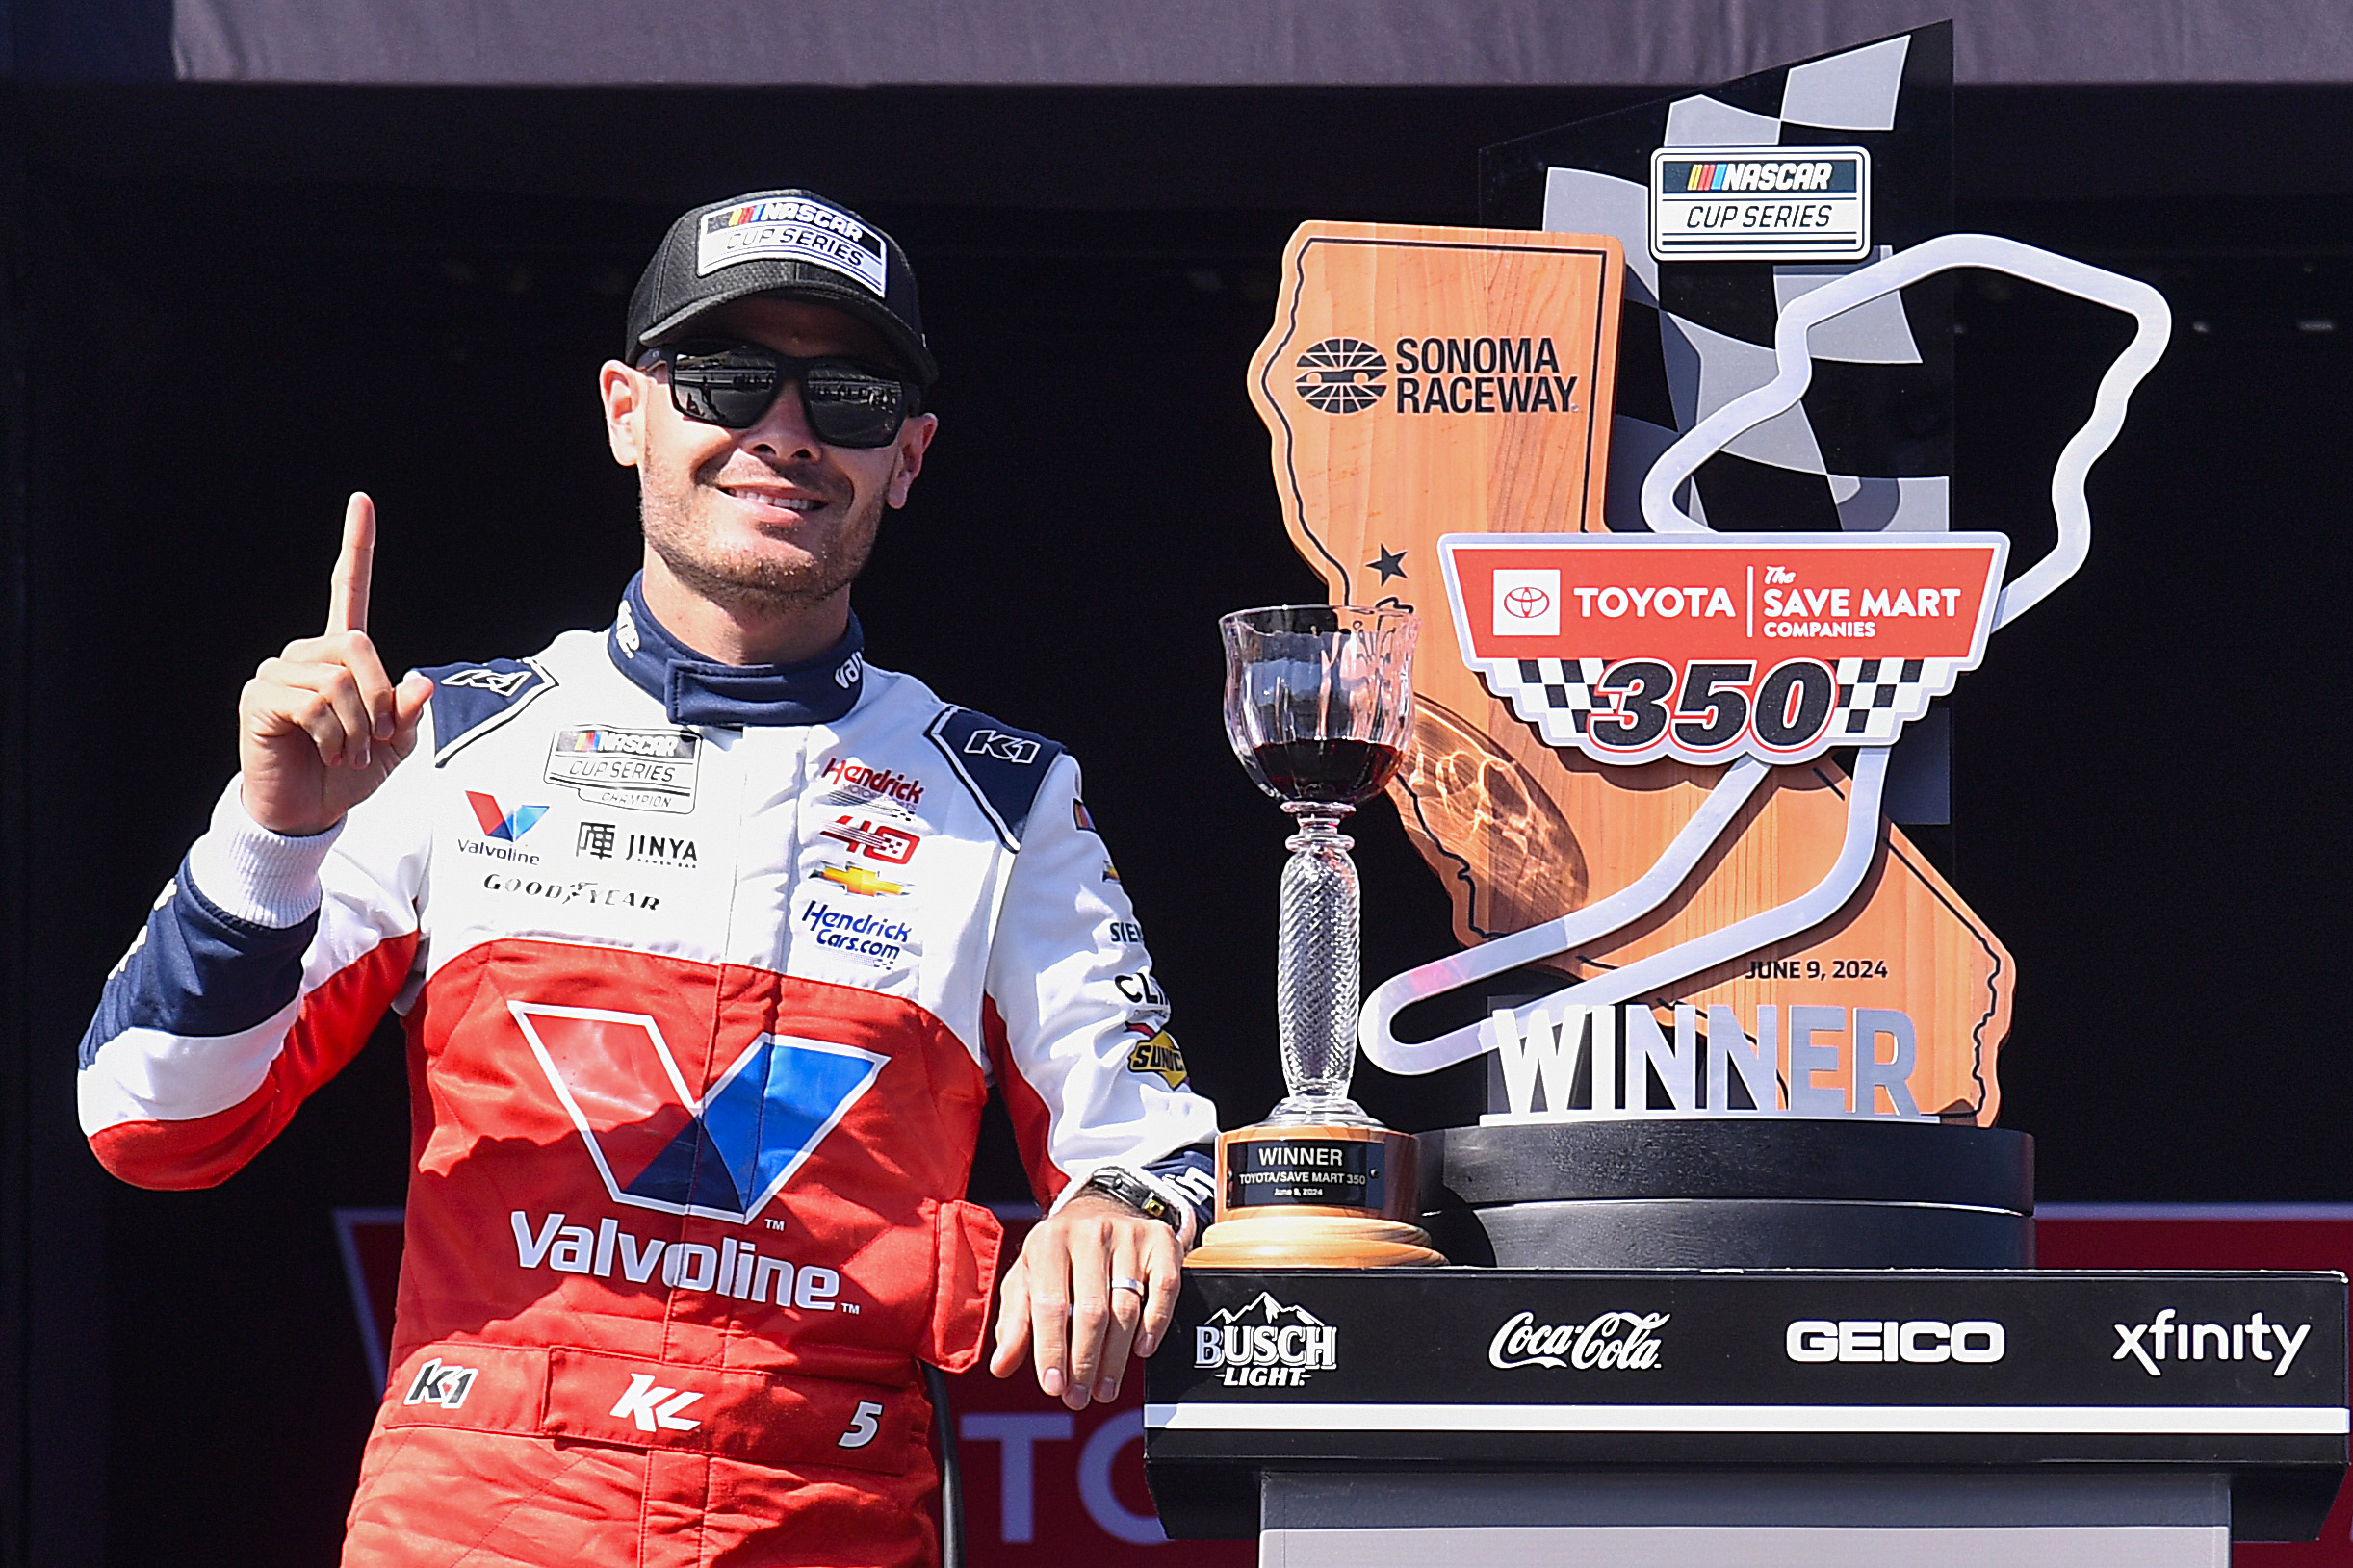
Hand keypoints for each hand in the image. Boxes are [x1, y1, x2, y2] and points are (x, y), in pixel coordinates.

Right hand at [237, 493, 434, 835]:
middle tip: (377, 738)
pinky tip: (327, 751)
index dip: (356, 547)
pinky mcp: (260, 697)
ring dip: (359, 727)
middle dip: (380, 699)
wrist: (308, 812)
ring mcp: (279, 673)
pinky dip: (335, 735)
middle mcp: (306, 655)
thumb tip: (419, 683)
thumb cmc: (347, 774)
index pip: (347, 590)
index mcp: (342, 656)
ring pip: (339, 681)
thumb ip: (409, 713)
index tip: (362, 501)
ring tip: (349, 752)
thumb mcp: (396, 745)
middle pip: (358, 645)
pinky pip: (314, 703)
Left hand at [988, 1191, 1182, 1409]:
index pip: (1050, 1305)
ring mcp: (1129, 1235)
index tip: (1054, 1387)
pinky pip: (1164, 1289)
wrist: (1099, 1208)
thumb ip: (1014, 1323)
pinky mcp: (1161, 1241)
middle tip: (1080, 1397)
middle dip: (1084, 1363)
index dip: (1052, 1350)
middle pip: (1091, 1311)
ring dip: (1115, 1357)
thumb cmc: (1058, 1255)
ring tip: (1104, 1388)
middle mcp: (1089, 1233)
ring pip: (1126, 1308)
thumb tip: (1001, 1365)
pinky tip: (1141, 1351)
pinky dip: (1154, 1324)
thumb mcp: (1026, 1280)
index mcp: (1048, 1241)